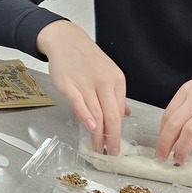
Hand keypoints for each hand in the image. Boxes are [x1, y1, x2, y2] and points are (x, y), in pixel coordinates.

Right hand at [36, 20, 128, 153]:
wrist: (65, 40)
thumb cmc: (86, 58)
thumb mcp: (108, 73)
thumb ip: (116, 95)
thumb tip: (126, 114)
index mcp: (117, 80)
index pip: (120, 111)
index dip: (119, 131)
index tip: (117, 145)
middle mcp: (104, 82)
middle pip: (112, 115)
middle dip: (113, 138)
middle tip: (112, 152)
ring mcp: (86, 83)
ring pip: (97, 113)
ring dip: (99, 134)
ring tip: (98, 147)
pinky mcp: (69, 85)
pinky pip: (80, 104)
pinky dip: (86, 117)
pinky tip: (90, 127)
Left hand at [156, 56, 191, 162]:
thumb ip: (190, 105)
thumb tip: (178, 131)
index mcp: (188, 90)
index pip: (168, 115)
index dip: (161, 134)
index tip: (159, 146)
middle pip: (174, 125)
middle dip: (165, 145)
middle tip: (162, 158)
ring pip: (190, 131)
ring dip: (181, 148)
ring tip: (180, 158)